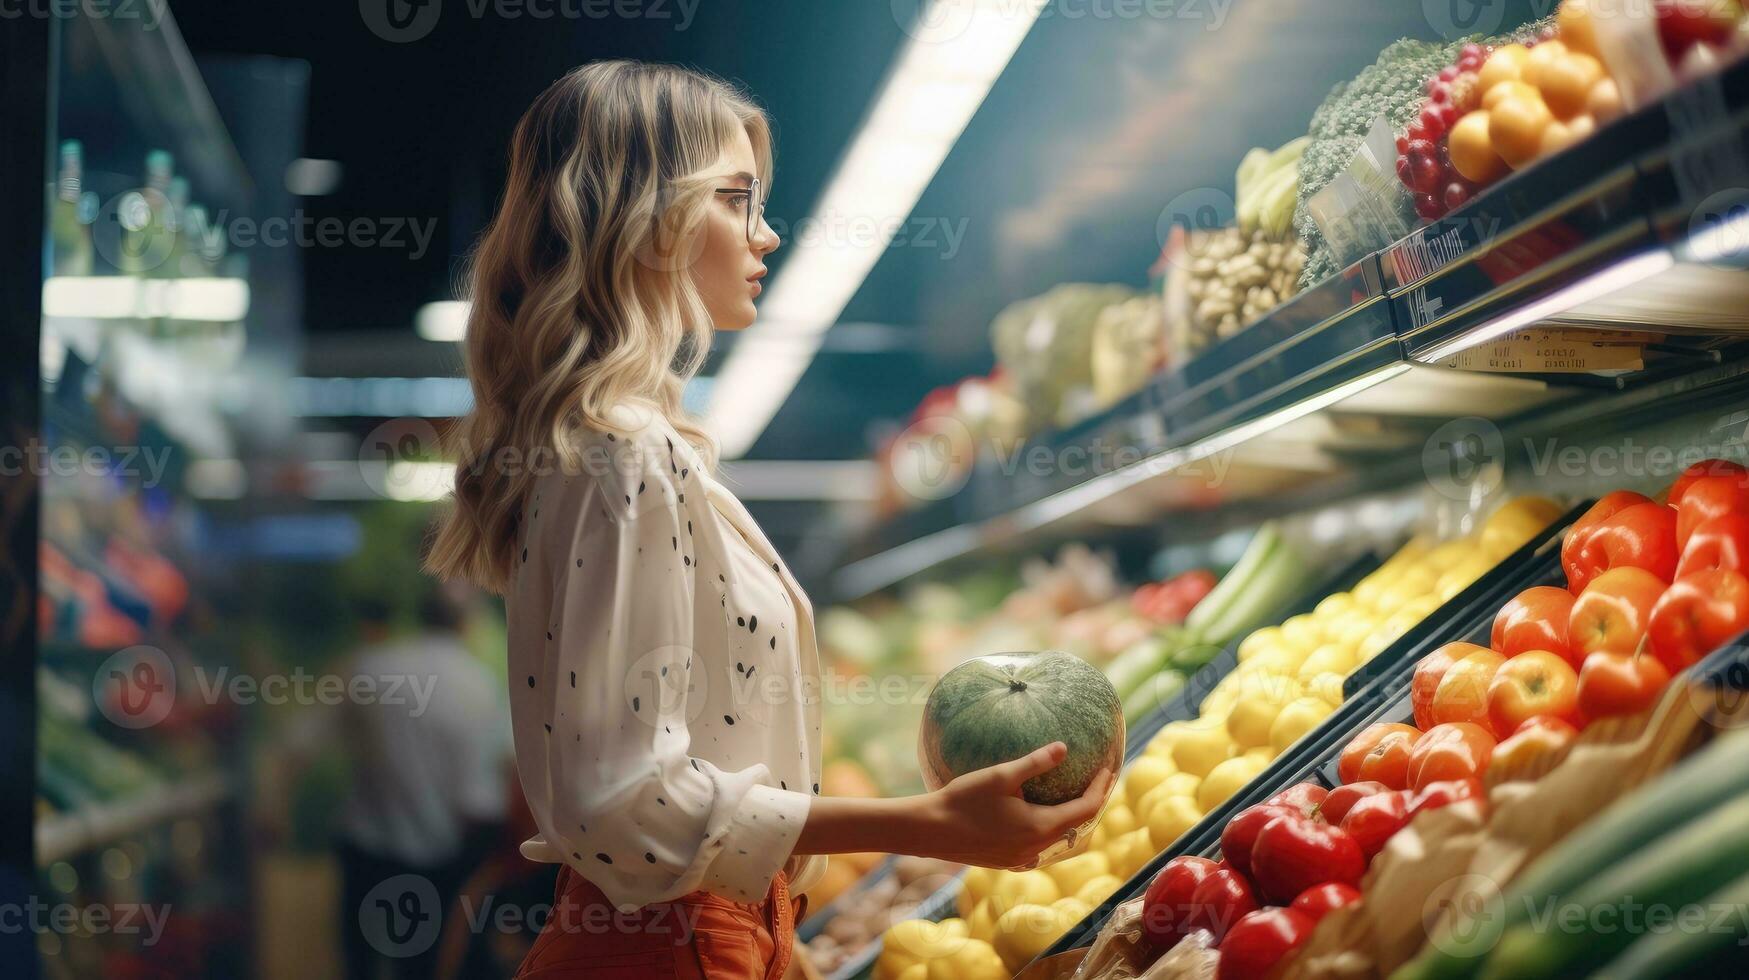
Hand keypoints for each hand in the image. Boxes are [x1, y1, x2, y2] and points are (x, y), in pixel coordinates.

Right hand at [919, 742, 1114, 870]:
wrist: (930, 831)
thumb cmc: (964, 799)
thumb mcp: (1001, 776)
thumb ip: (1035, 762)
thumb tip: (1063, 747)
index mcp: (1040, 827)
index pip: (1085, 809)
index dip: (1101, 788)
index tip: (1108, 768)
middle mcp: (1036, 848)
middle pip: (1079, 826)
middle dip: (1092, 802)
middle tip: (1100, 780)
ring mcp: (1023, 858)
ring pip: (1062, 839)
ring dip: (1074, 817)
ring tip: (1078, 795)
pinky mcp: (1009, 860)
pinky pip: (1044, 845)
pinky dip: (1054, 828)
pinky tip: (1046, 814)